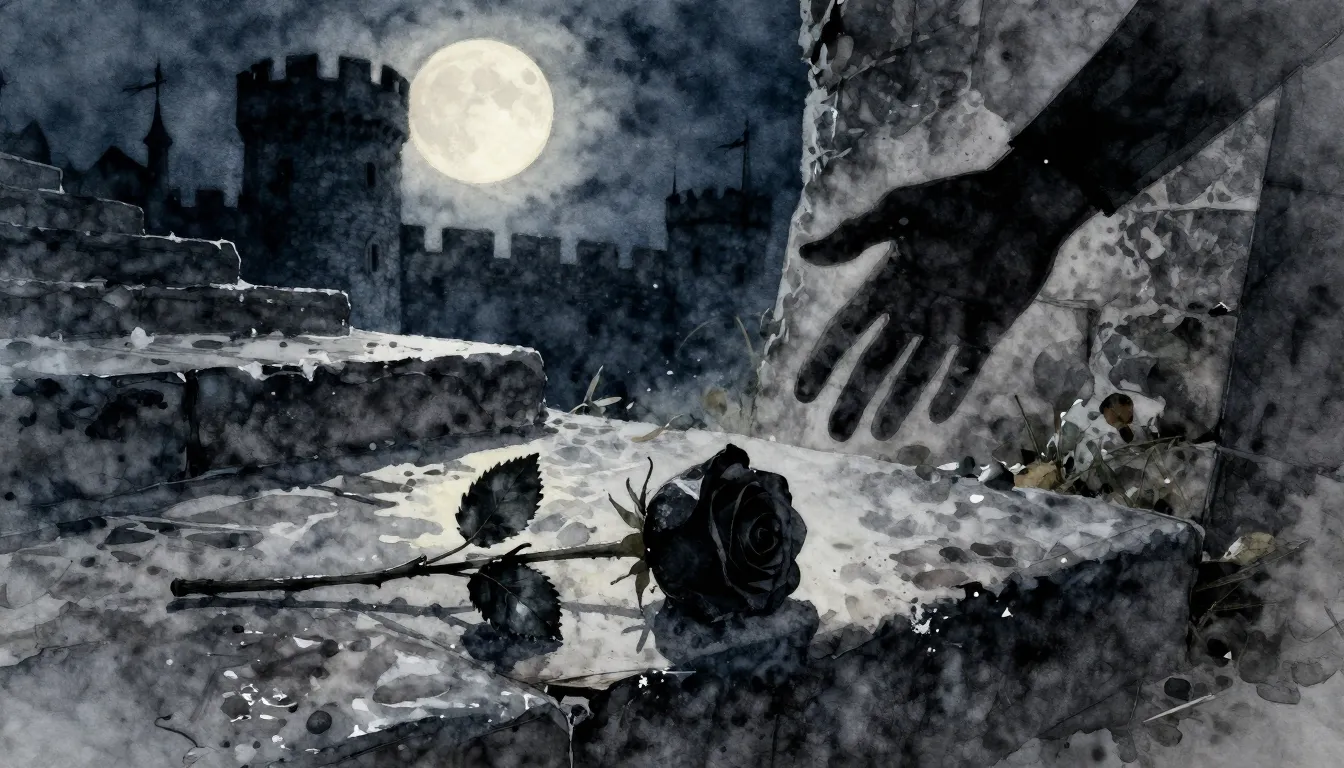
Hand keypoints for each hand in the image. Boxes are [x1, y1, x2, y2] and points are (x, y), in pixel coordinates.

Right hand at [795, 151, 1092, 441]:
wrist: (1022, 204)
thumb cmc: (959, 201)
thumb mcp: (899, 211)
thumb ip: (855, 236)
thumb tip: (806, 255)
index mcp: (888, 283)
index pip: (847, 331)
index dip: (825, 362)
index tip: (802, 393)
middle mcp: (914, 310)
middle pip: (876, 364)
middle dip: (855, 398)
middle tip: (836, 433)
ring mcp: (949, 324)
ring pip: (916, 373)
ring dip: (898, 403)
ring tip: (878, 434)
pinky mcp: (985, 330)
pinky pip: (965, 368)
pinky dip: (952, 389)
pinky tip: (937, 415)